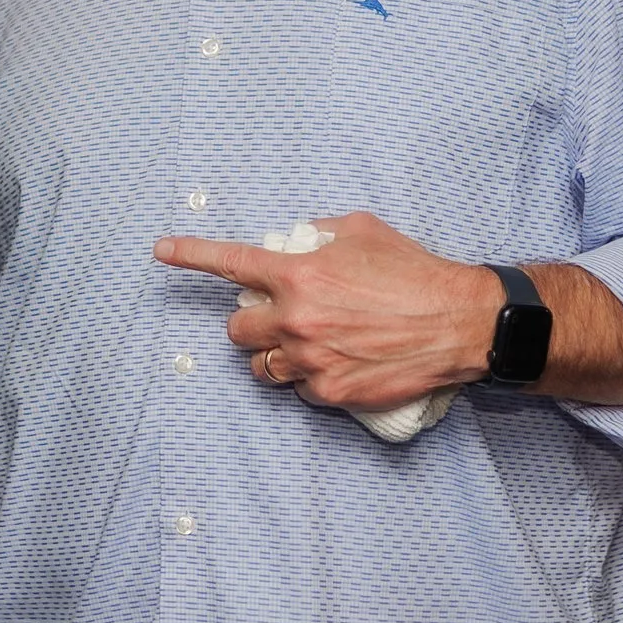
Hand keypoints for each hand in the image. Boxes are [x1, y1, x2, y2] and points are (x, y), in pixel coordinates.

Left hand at [154, 212, 498, 409]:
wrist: (461, 322)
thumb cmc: (415, 272)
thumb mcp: (363, 230)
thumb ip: (318, 233)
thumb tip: (297, 241)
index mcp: (299, 274)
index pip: (230, 263)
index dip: (190, 254)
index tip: (162, 250)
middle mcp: (296, 318)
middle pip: (238, 330)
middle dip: (251, 324)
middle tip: (277, 318)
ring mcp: (310, 359)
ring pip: (261, 366)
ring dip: (272, 355)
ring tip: (303, 345)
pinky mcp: (330, 392)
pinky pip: (296, 388)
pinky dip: (306, 378)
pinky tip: (332, 364)